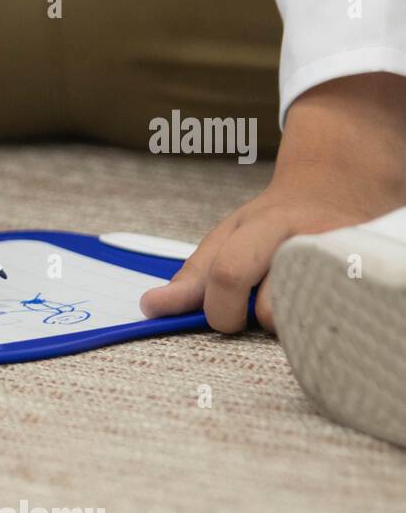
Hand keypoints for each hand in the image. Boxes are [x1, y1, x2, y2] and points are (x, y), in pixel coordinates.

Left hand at [141, 74, 405, 331]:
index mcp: (266, 227)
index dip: (218, 308)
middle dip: (250, 320)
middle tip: (253, 307)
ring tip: (286, 298)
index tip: (220, 315)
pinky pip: (328, 324)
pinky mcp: (363, 279)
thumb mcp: (227, 238)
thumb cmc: (274, 222)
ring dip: (284, 323)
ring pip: (300, 324)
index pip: (229, 275)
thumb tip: (150, 307)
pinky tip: (309, 304)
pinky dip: (311, 324)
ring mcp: (340, 261)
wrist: (341, 188)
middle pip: (267, 311)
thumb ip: (192, 277)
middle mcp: (308, 240)